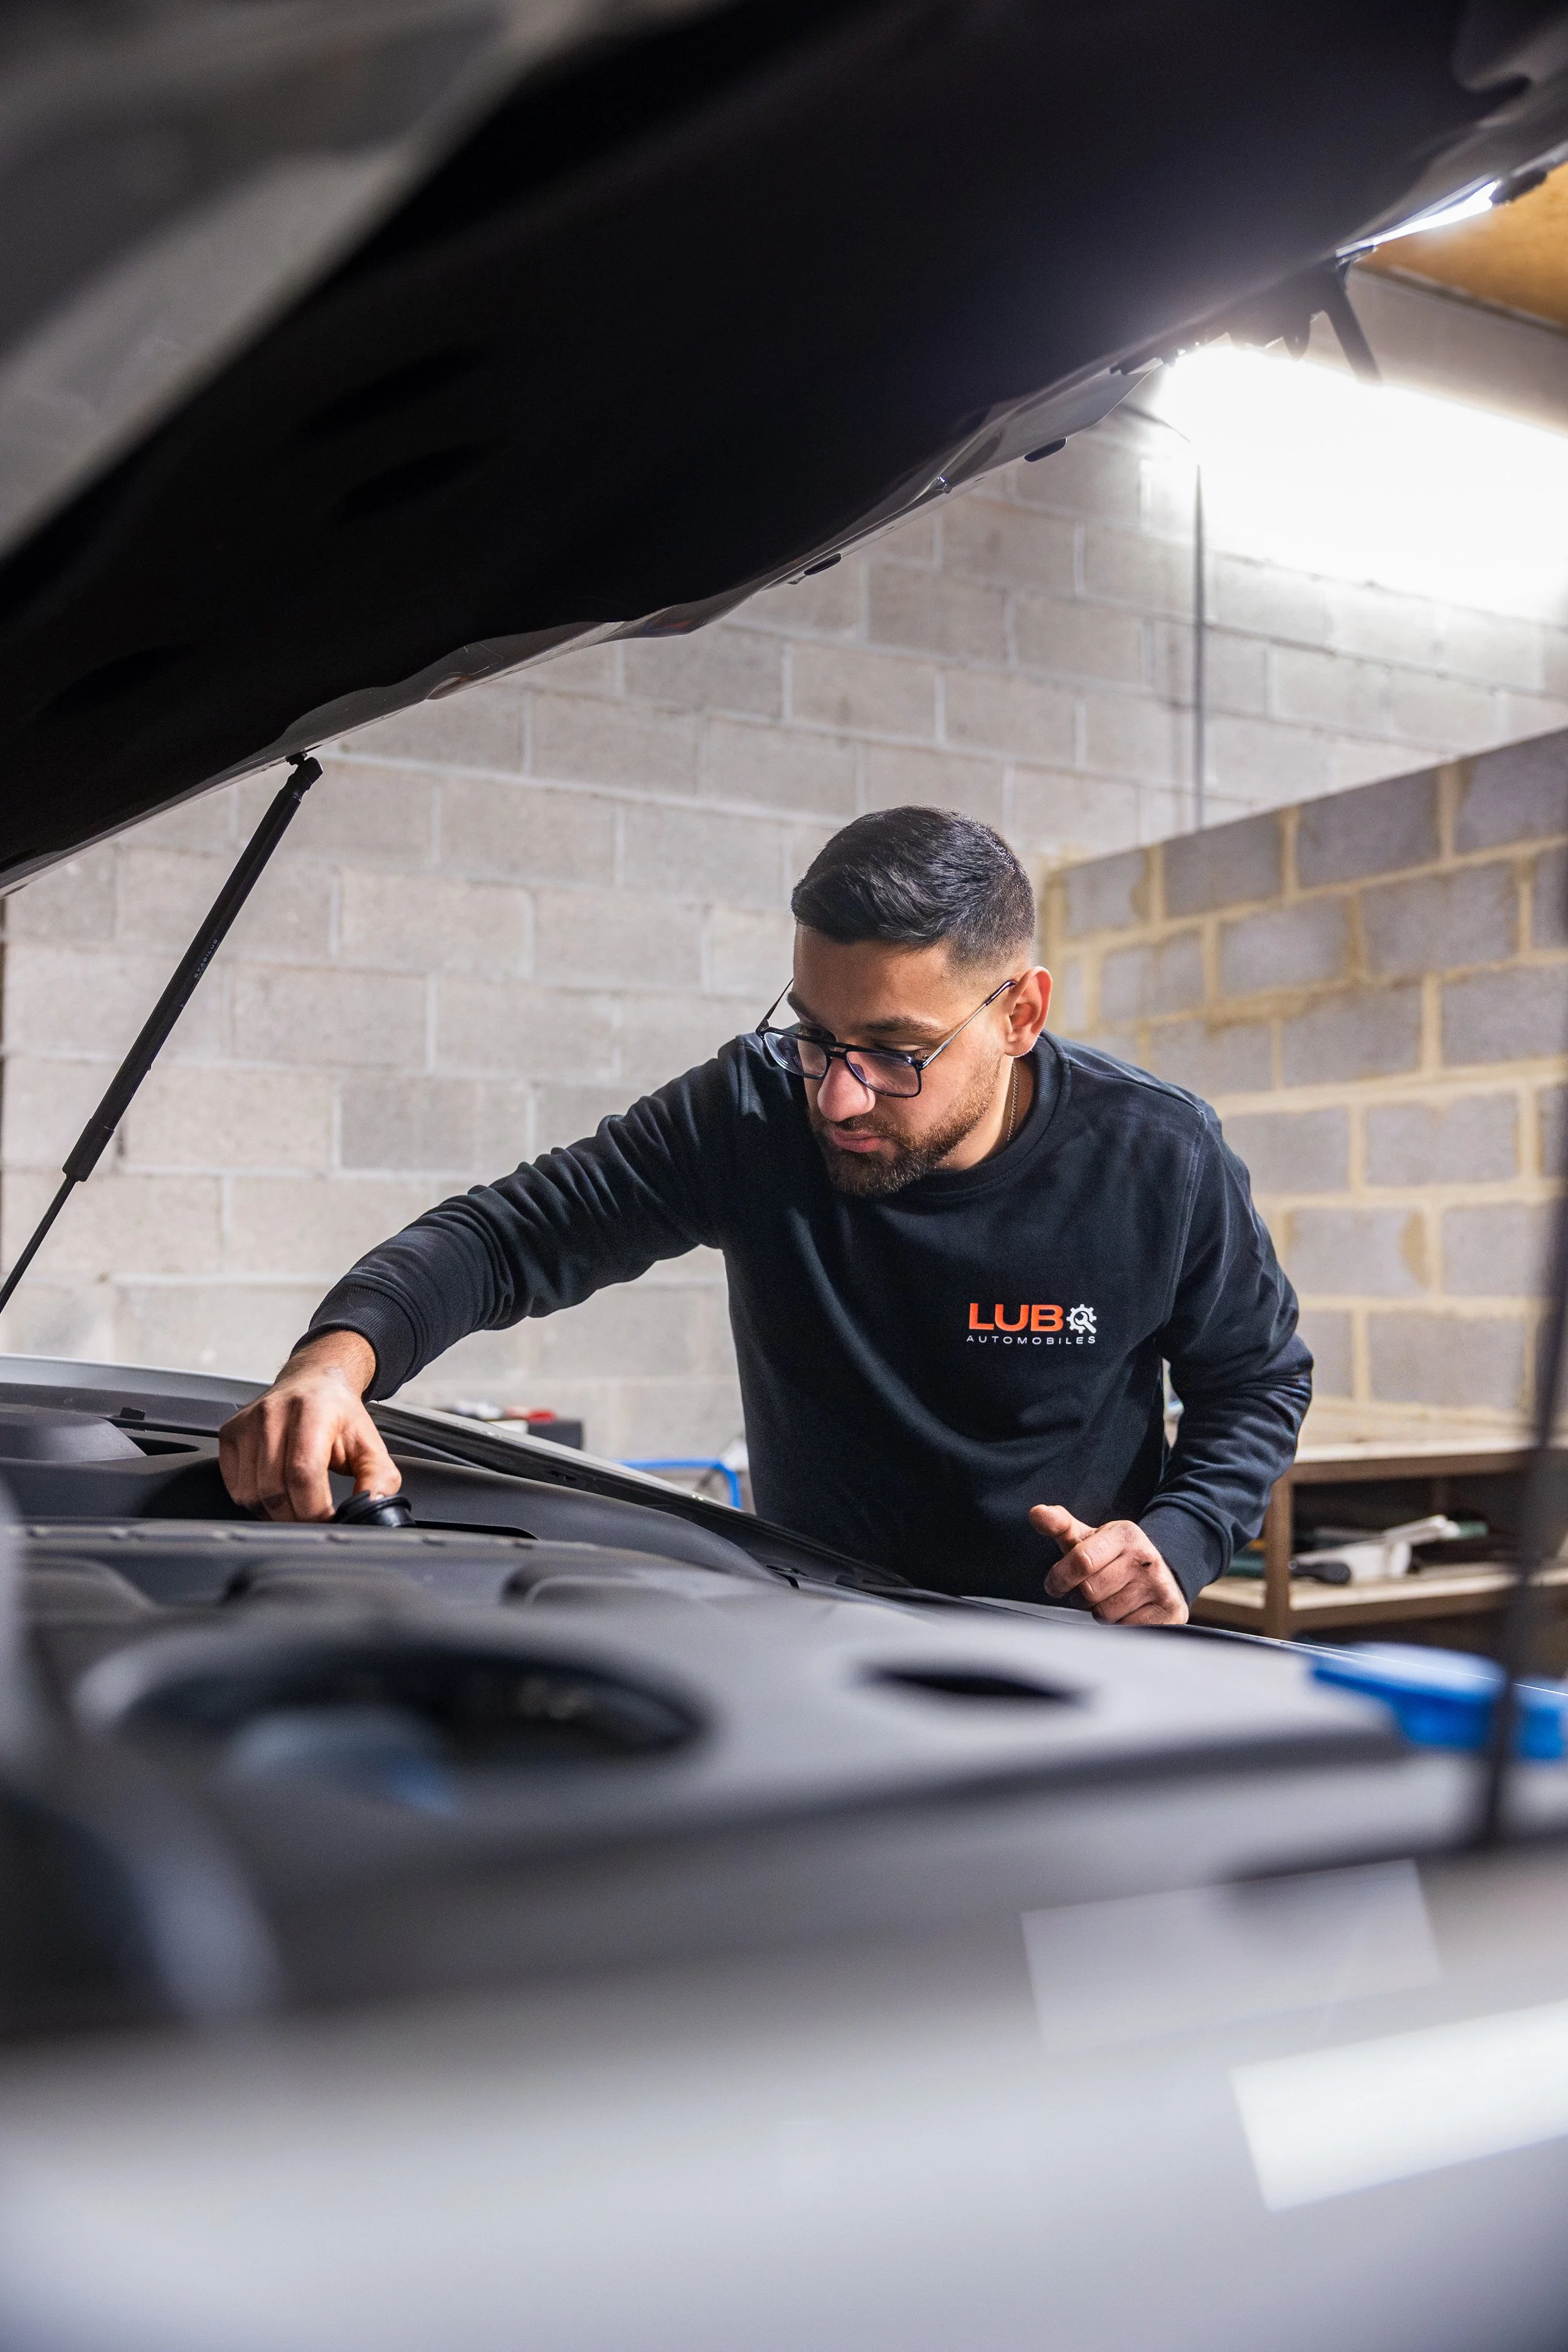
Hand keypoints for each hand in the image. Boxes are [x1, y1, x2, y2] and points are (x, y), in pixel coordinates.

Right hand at [218, 1331, 399, 1521]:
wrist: (313, 1383)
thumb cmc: (339, 1415)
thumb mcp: (370, 1444)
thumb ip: (378, 1477)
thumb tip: (371, 1506)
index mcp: (312, 1411)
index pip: (303, 1473)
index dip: (315, 1509)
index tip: (328, 1520)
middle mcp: (274, 1413)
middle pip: (275, 1489)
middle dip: (297, 1517)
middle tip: (314, 1518)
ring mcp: (247, 1423)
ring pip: (251, 1493)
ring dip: (275, 1513)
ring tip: (297, 1506)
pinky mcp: (229, 1434)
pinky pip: (235, 1487)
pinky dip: (255, 1502)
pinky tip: (277, 1495)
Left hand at [1029, 1504, 1188, 1625]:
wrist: (1162, 1572)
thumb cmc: (1113, 1557)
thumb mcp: (1088, 1537)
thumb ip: (1060, 1525)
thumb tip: (1035, 1513)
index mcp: (1124, 1534)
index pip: (1082, 1560)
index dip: (1060, 1577)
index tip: (1053, 1585)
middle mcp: (1145, 1557)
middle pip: (1090, 1591)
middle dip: (1080, 1595)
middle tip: (1088, 1590)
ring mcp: (1160, 1585)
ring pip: (1105, 1614)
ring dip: (1099, 1611)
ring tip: (1109, 1598)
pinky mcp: (1169, 1612)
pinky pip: (1125, 1629)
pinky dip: (1118, 1625)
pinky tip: (1126, 1611)